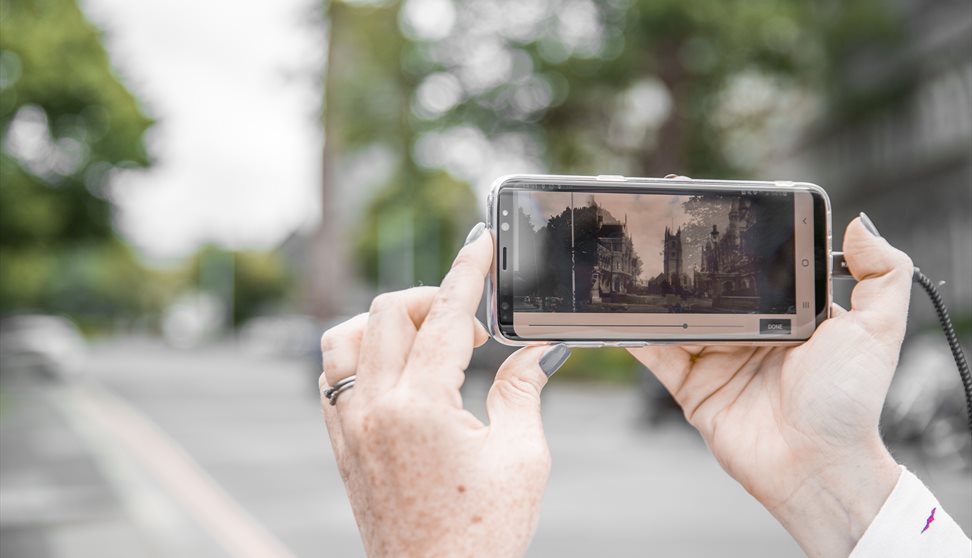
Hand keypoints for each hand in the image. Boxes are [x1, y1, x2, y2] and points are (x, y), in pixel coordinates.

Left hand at [318, 223, 570, 557]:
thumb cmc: (482, 535)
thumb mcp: (521, 459)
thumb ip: (524, 392)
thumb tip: (536, 352)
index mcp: (420, 408)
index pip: (447, 317)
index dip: (469, 272)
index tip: (480, 243)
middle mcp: (372, 410)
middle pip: (390, 313)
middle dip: (435, 299)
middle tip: (475, 323)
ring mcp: (348, 428)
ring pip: (345, 337)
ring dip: (387, 322)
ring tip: (429, 342)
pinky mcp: (341, 446)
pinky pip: (332, 376)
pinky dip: (360, 354)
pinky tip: (396, 370)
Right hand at [629, 215, 912, 557]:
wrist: (815, 467)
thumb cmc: (849, 403)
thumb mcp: (877, 330)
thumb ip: (882, 273)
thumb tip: (860, 224)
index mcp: (790, 315)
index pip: (758, 268)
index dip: (737, 243)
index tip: (717, 212)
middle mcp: (751, 334)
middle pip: (711, 290)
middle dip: (687, 265)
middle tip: (664, 231)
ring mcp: (718, 360)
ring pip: (680, 317)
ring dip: (658, 294)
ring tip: (637, 264)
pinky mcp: (692, 387)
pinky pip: (658, 354)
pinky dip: (637, 334)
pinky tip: (622, 311)